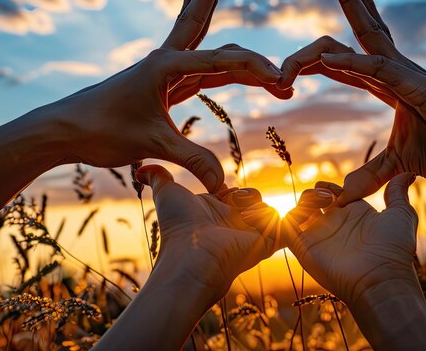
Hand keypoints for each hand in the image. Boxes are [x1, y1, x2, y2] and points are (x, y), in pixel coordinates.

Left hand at [48, 0, 289, 191]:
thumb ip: (191, 159)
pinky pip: (195, 62)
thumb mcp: (152, 144)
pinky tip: (217, 48)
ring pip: (196, 35)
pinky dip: (211, 52)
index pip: (223, 60)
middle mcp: (166, 60)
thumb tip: (222, 184)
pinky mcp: (163, 85)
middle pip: (196, 20)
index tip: (282, 82)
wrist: (67, 131)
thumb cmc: (102, 131)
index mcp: (167, 65)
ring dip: (207, 8)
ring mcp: (165, 71)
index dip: (256, 70)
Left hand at [136, 164, 279, 300]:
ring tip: (243, 213)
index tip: (221, 192)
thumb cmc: (178, 227)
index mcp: (215, 213)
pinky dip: (277, 220)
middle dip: (247, 195)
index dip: (232, 190)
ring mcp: (250, 236)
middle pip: (254, 201)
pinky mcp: (265, 245)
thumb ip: (158, 178)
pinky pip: (284, 228)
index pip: (235, 195)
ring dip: (259, 206)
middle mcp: (234, 225)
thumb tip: (141, 169)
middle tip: (235, 201)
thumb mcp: (167, 193)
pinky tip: (255, 221)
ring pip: (269, 211)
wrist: (192, 255)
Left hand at [278, 0, 425, 204]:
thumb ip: (372, 174)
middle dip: (351, 1)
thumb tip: (344, 195)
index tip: (299, 54)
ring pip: (372, 36)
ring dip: (353, 7)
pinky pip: (383, 69)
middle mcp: (397, 72)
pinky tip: (331, 55)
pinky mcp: (419, 88)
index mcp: (390, 85)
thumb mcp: (399, 164)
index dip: (324, 55)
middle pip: (365, 31)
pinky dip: (356, 61)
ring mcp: (408, 75)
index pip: (351, 61)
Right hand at [283, 173, 417, 306]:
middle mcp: (334, 226)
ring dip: (305, 200)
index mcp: (353, 216)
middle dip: (315, 192)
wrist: (379, 277)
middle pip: (313, 202)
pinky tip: (311, 212)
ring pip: (299, 211)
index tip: (335, 187)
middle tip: (327, 195)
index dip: (330, 187)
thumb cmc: (393, 249)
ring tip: (323, 202)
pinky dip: (292, 214)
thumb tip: (408, 174)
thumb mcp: (401, 214)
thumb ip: (397, 193)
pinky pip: (287, 226)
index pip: (333, 195)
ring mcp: (318, 237)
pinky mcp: (303, 247)